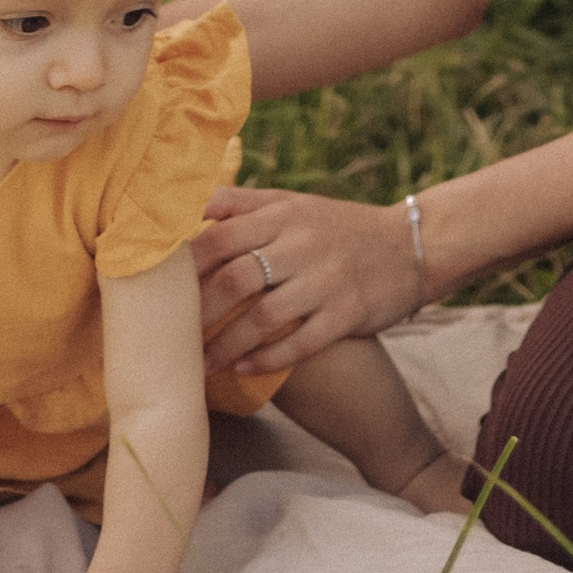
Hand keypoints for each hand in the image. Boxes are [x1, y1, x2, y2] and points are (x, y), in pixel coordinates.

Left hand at [192, 182, 421, 371]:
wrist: (411, 245)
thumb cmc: (340, 226)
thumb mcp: (295, 203)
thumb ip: (244, 204)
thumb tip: (190, 208)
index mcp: (284, 213)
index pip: (221, 234)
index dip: (186, 264)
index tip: (161, 289)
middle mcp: (303, 243)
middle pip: (236, 277)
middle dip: (198, 311)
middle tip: (172, 336)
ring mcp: (327, 280)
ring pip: (265, 316)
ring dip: (226, 344)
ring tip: (200, 364)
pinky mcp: (348, 313)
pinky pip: (301, 342)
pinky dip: (267, 359)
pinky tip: (243, 369)